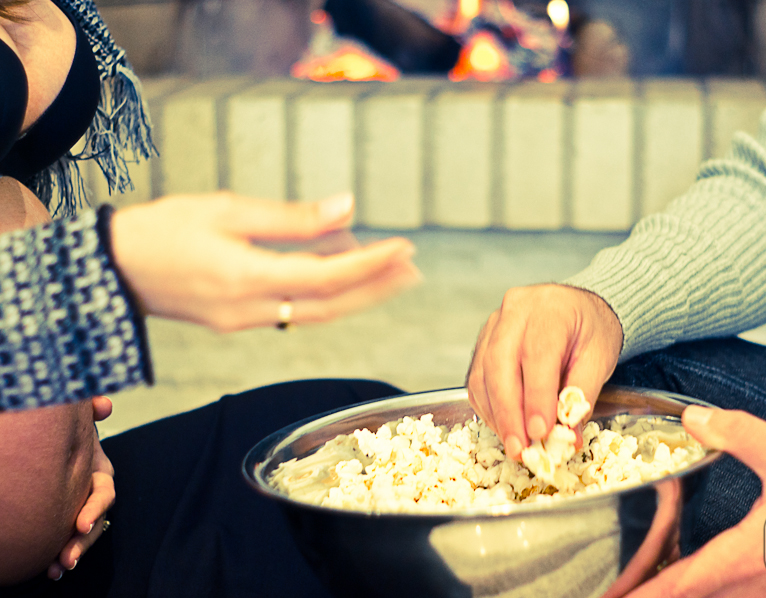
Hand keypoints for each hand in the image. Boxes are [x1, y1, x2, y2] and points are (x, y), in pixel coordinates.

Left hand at [47, 397, 115, 579]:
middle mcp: (92, 493)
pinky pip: (67, 541)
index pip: (104, 492)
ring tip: (59, 568)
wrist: (42, 448)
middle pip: (96, 521)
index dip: (95, 508)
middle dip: (84, 542)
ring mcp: (80, 508)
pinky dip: (60, 556)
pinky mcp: (64, 521)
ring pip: (84, 535)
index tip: (80, 524)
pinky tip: (49, 571)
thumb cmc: (64, 432)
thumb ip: (89, 409)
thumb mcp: (76, 421)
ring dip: (74, 552)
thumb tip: (104, 405)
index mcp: (99, 471)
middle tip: (68, 558)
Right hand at [110, 192, 420, 331]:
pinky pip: (294, 311)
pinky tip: (339, 268)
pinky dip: (324, 293)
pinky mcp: (239, 322)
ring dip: (357, 294)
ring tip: (391, 272)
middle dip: (377, 288)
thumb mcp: (227, 210)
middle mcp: (252, 309)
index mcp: (248, 277)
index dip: (372, 265)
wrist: (111, 271)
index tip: (404, 248)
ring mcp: (246, 322)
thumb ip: (292, 217)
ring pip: (316, 312)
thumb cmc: (163, 230)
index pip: (328, 277)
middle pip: (332, 305)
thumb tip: (348, 207)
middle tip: (413, 269)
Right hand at [466, 284, 622, 458]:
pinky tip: (505, 426)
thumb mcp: (599, 360)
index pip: (537, 355)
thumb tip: (566, 434)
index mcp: (550, 309)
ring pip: (482, 374)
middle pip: (500, 364)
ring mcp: (494, 325)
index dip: (536, 397)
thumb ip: (582, 396)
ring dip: (496, 415)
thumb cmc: (589, 331)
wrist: (577, 309)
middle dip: (508, 413)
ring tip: (514, 444)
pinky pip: (476, 379)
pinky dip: (488, 408)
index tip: (540, 431)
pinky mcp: (483, 342)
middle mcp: (516, 311)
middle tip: (520, 448)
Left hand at [624, 406, 765, 597]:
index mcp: (738, 559)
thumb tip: (692, 419)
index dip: (636, 593)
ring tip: (649, 582)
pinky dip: (707, 593)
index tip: (606, 597)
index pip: (673, 586)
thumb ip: (738, 433)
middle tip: (616, 588)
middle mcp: (747, 589)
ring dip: (678, 594)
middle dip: (649, 594)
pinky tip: (702, 578)